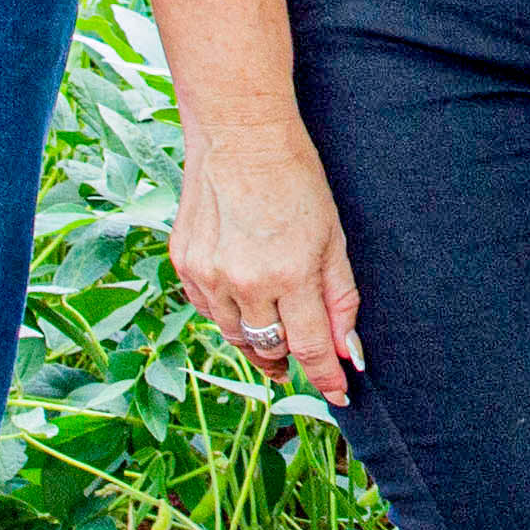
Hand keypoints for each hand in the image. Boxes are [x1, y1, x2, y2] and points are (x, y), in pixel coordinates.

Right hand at [167, 109, 361, 402]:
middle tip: (302, 349)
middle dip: (290, 355)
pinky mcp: (184, 263)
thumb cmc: (295, 179)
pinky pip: (208, 310)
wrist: (239, 135)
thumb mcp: (334, 237)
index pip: (309, 349)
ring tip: (273, 320)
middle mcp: (244, 282)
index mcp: (290, 274)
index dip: (325, 378)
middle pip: (269, 349)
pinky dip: (229, 312)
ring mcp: (208, 275)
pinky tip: (242, 292)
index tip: (338, 394)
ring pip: (236, 335)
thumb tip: (345, 350)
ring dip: (259, 337)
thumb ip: (340, 298)